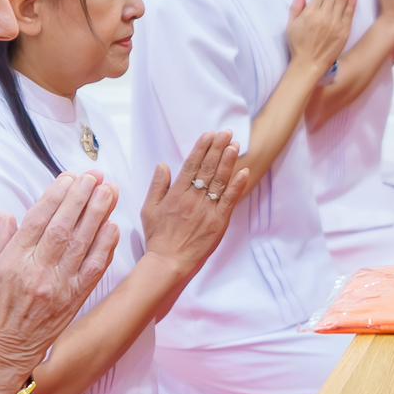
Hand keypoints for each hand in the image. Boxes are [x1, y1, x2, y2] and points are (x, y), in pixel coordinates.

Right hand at [0, 171, 119, 384]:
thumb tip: (8, 215)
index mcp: (12, 262)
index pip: (38, 220)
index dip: (56, 196)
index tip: (69, 178)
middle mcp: (37, 272)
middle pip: (64, 227)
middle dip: (82, 198)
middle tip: (95, 176)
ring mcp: (58, 287)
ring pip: (82, 244)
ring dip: (98, 215)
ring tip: (109, 191)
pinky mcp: (72, 301)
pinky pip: (93, 270)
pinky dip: (104, 247)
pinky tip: (113, 227)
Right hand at [140, 131, 249, 278]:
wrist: (169, 262)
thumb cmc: (158, 237)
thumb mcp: (149, 209)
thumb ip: (157, 186)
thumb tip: (163, 165)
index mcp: (176, 194)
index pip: (191, 165)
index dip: (201, 148)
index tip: (208, 134)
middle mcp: (193, 199)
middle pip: (207, 168)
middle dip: (217, 148)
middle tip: (226, 132)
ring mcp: (207, 210)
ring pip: (219, 181)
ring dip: (228, 161)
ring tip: (235, 145)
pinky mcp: (219, 222)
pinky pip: (229, 200)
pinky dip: (237, 185)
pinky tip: (244, 172)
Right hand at [286, 0, 355, 73]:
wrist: (309, 64)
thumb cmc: (298, 45)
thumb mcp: (291, 26)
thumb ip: (296, 8)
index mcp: (311, 13)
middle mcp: (324, 16)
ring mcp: (335, 23)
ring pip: (342, 0)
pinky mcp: (343, 31)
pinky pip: (348, 14)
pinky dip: (352, 3)